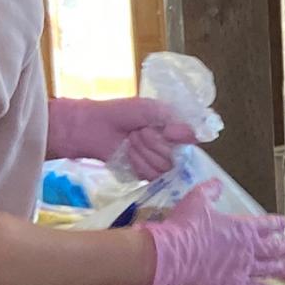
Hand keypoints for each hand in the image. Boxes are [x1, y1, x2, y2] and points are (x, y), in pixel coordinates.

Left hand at [50, 96, 196, 176]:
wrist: (94, 127)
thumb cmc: (121, 113)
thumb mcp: (149, 108)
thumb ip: (172, 119)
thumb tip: (190, 135)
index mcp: (174, 129)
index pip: (190, 139)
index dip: (179, 137)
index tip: (166, 131)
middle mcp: (170, 147)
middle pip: (176, 156)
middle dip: (154, 143)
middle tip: (138, 132)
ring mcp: (158, 163)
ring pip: (164, 167)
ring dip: (143, 152)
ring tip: (130, 141)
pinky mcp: (145, 175)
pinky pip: (152, 176)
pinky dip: (138, 163)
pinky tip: (128, 154)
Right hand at [139, 181, 284, 284]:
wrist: (173, 254)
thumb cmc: (185, 225)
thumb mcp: (197, 200)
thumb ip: (210, 191)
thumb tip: (218, 183)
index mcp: (242, 227)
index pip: (266, 224)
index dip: (276, 224)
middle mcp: (248, 248)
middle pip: (273, 247)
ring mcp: (243, 268)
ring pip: (269, 268)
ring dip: (283, 267)